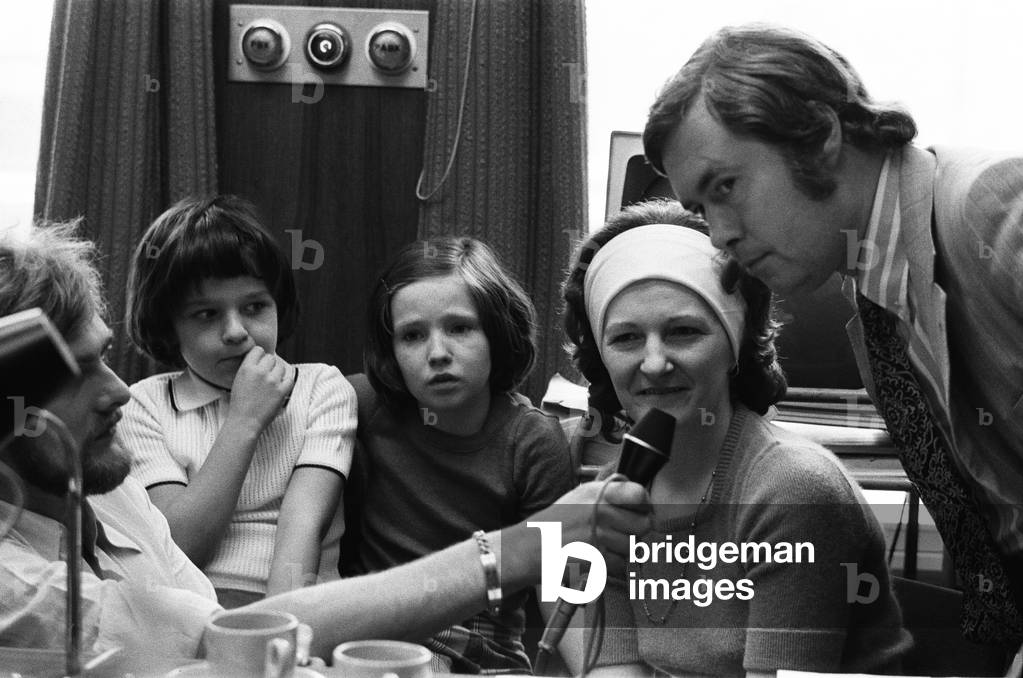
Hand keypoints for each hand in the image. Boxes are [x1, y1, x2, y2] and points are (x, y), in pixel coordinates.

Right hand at [228, 347, 296, 431]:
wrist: (244, 422)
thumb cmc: (239, 403)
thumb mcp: (238, 380)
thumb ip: (249, 368)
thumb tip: (261, 359)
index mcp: (246, 368)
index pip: (259, 350)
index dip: (260, 356)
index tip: (260, 363)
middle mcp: (260, 372)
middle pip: (271, 358)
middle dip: (269, 365)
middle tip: (266, 375)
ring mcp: (272, 381)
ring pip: (281, 366)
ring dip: (278, 373)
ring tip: (272, 382)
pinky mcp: (282, 391)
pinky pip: (289, 378)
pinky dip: (286, 381)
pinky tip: (280, 386)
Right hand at [534, 480, 651, 574]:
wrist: (531, 547)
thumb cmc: (556, 522)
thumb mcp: (580, 495)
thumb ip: (611, 492)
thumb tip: (641, 494)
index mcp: (598, 492)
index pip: (640, 494)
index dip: (645, 505)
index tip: (640, 511)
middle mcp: (601, 510)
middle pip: (643, 525)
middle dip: (634, 532)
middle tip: (618, 532)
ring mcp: (599, 535)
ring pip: (633, 547)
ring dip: (622, 550)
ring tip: (600, 545)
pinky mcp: (596, 559)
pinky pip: (620, 565)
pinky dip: (611, 565)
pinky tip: (595, 557)